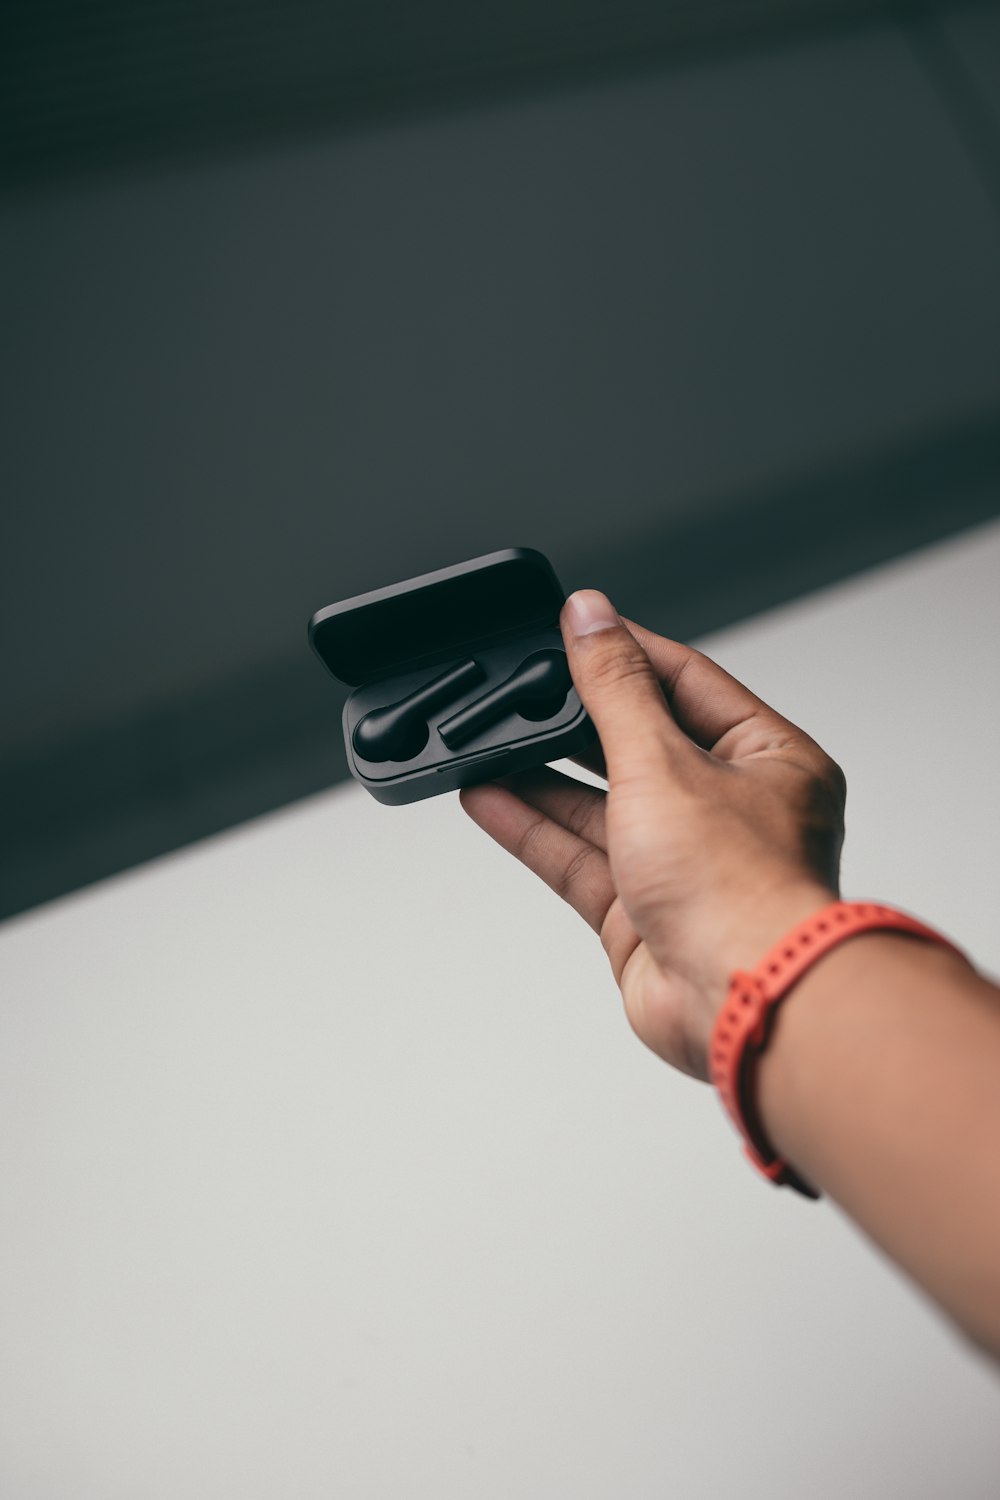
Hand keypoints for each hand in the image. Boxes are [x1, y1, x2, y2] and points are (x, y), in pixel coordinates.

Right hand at [459, 590, 845, 1079]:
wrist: (740, 1004)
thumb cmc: (740, 890)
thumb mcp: (664, 761)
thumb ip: (615, 688)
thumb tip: (591, 617)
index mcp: (770, 761)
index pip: (688, 682)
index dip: (626, 652)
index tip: (575, 626)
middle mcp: (731, 811)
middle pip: (640, 744)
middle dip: (576, 720)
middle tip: (524, 685)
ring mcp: (685, 865)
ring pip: (600, 805)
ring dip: (541, 777)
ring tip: (487, 742)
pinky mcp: (641, 913)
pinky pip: (577, 857)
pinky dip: (532, 828)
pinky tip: (488, 798)